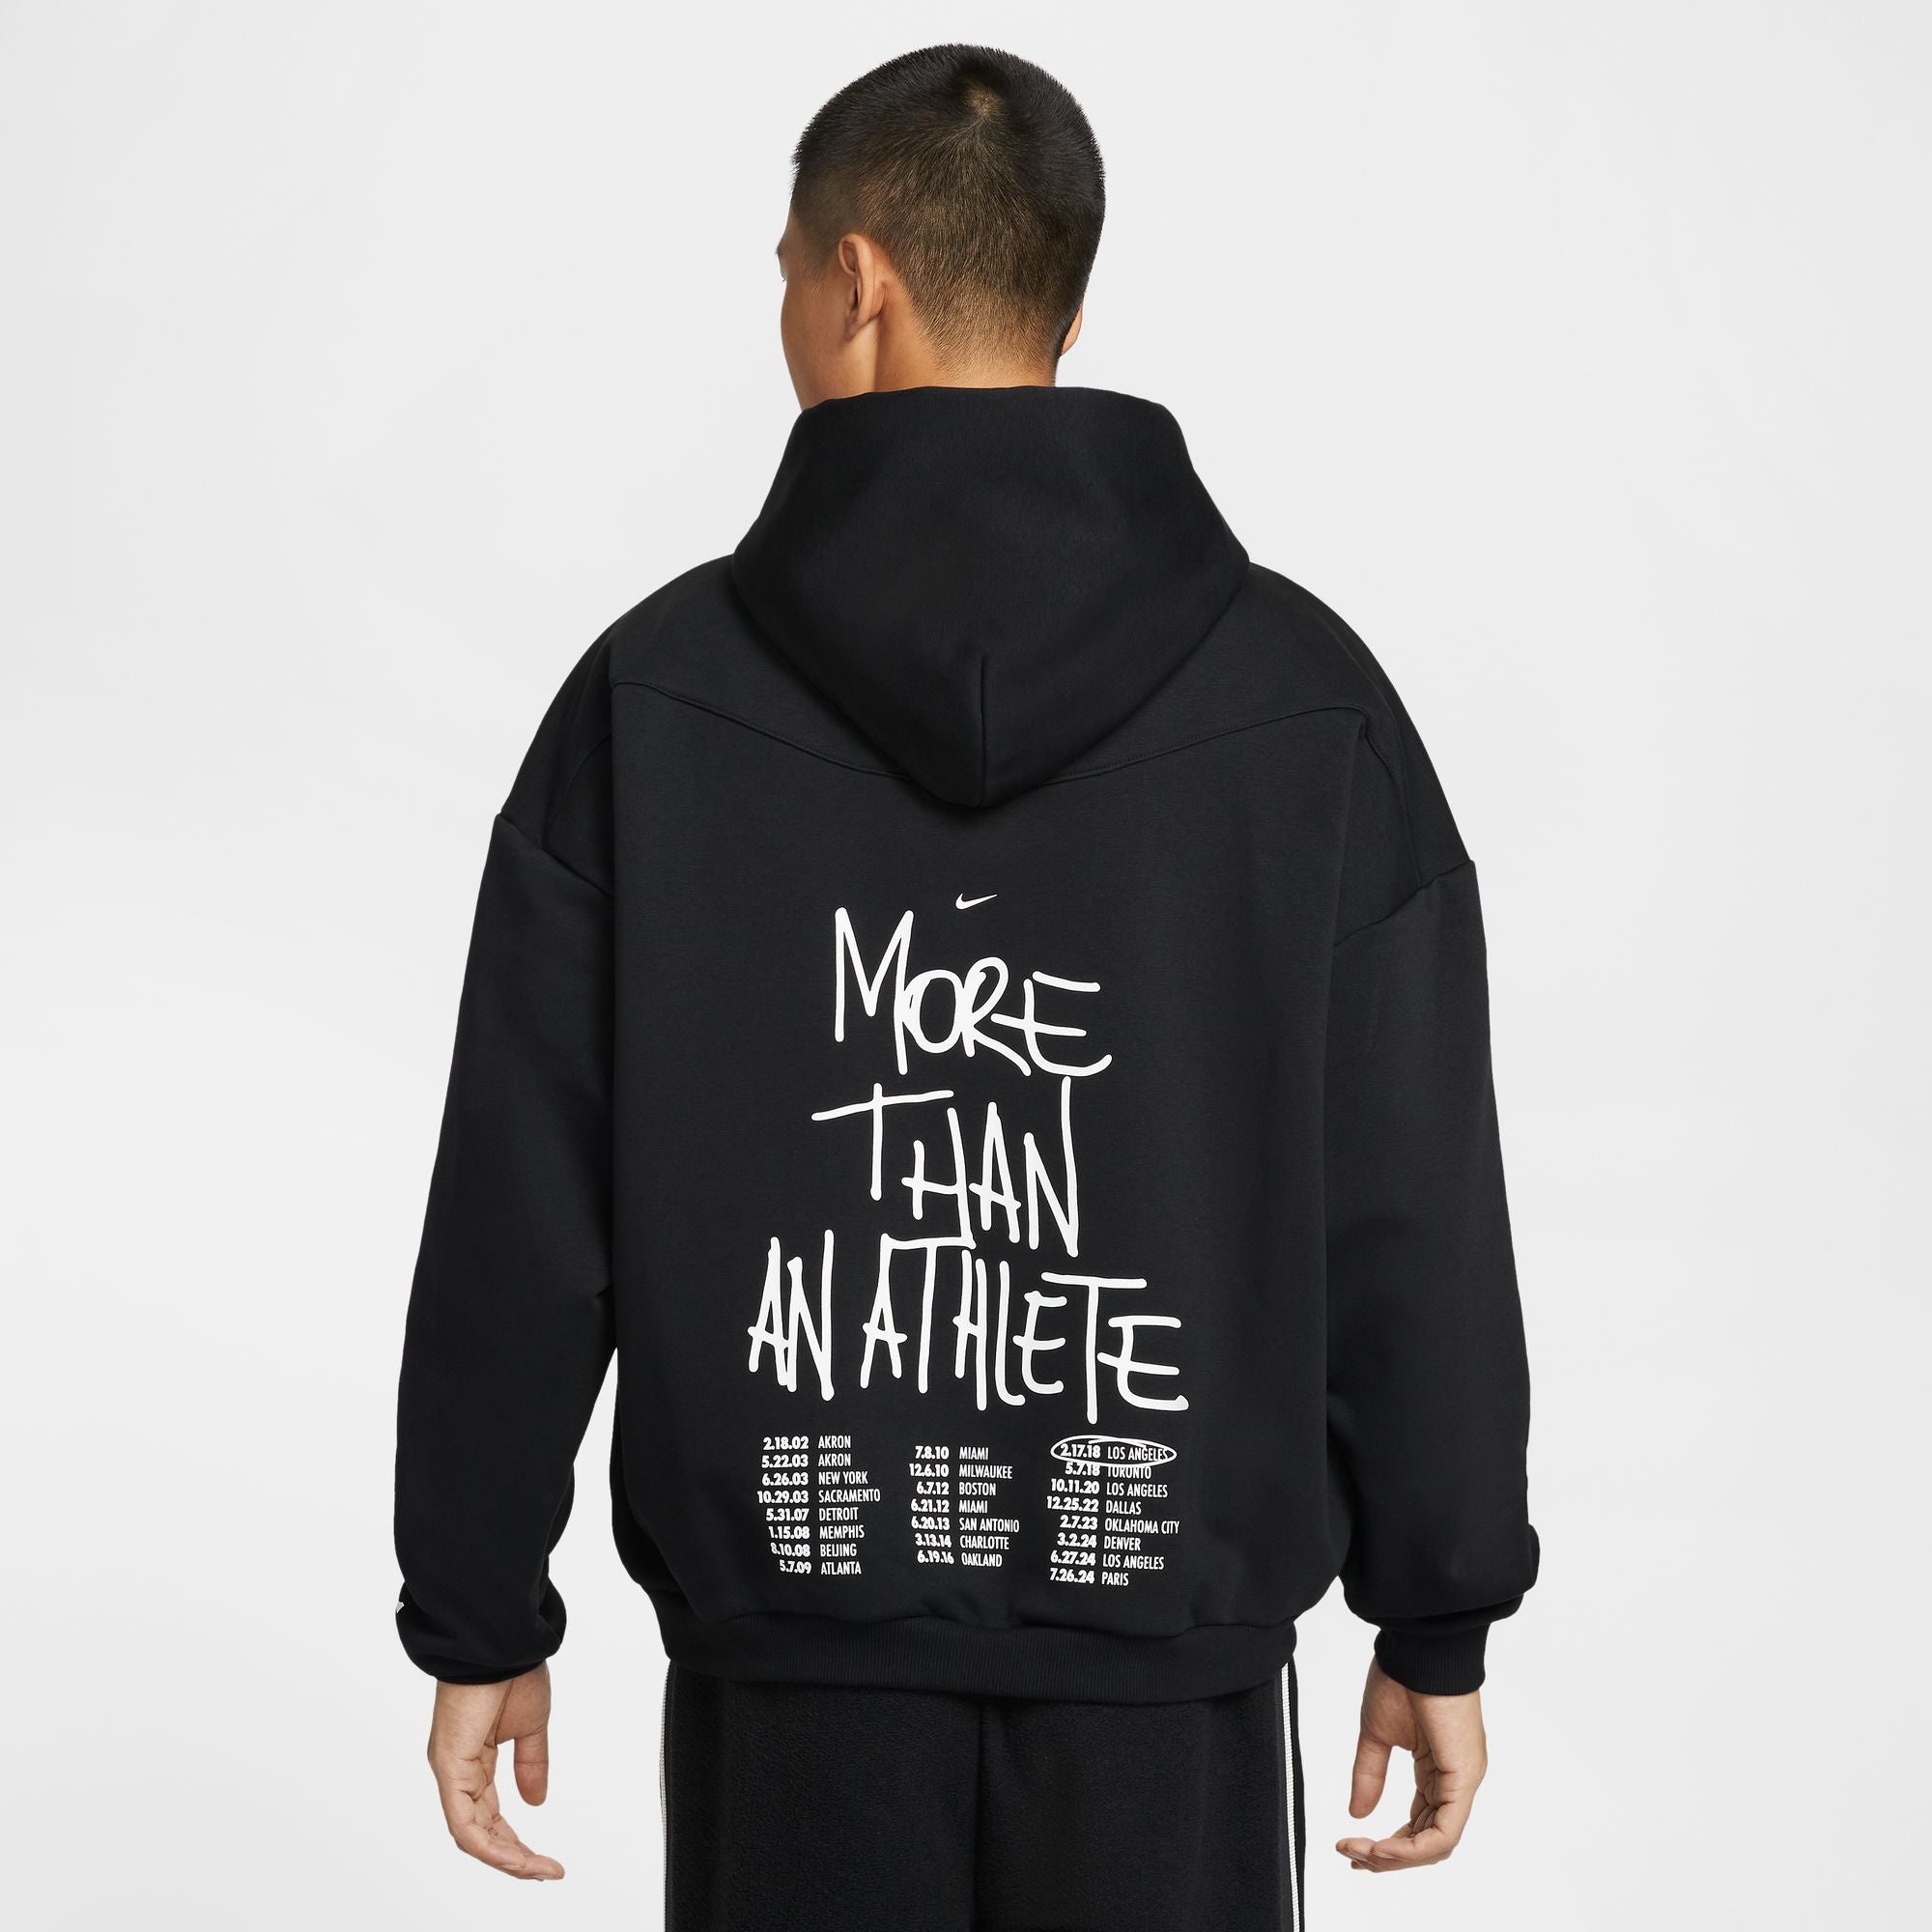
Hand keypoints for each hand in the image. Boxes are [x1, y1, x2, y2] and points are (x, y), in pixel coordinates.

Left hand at [427, 1663, 564, 1880]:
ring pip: (472, 1834)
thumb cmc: (514, 1671)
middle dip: (514, 1857)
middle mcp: (457, 1770)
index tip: (546, 1861)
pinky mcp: (449, 1766)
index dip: (515, 1842)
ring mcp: (450, 1770)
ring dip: (506, 1858)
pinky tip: (515, 1856)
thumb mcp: (531, 1726)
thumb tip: (536, 1802)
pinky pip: (465, 1821)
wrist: (501, 1641)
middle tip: (545, 1872)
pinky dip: (489, 1845)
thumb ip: (531, 1764)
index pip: (490, 1815)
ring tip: (538, 1870)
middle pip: (480, 1831)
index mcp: (474, 1759)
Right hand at [1334, 1658, 1485, 1872]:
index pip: (1420, 1825)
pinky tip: (1382, 1846)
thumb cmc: (1401, 1677)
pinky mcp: (1464, 1778)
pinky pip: (1444, 1831)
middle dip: (1389, 1856)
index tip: (1353, 1847)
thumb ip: (1370, 1774)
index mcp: (1440, 1770)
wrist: (1419, 1647)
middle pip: (1428, 1842)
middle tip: (1353, 1857)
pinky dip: (1413, 1847)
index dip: (1390, 1845)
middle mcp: (1456, 1781)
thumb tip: (1357, 1813)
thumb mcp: (1376, 1734)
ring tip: (1361, 1852)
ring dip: (1397, 1856)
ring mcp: (1463, 1780)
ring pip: (1437, 1844)